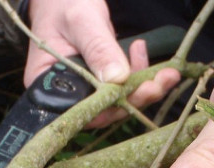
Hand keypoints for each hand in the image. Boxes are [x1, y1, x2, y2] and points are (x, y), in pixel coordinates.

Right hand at [26, 0, 179, 126]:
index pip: (81, 110)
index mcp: (46, 86)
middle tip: (163, 81)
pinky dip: (138, 73)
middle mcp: (65, 94)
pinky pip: (121, 86)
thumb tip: (118, 80)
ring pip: (117, 100)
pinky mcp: (98, 80)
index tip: (139, 93)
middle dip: (137, 97)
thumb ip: (98, 48)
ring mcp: (83, 89)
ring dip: (145, 87)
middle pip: (103, 110)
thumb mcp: (81, 20)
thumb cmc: (62, 1)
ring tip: (167, 72)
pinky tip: (140, 50)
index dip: (112, 107)